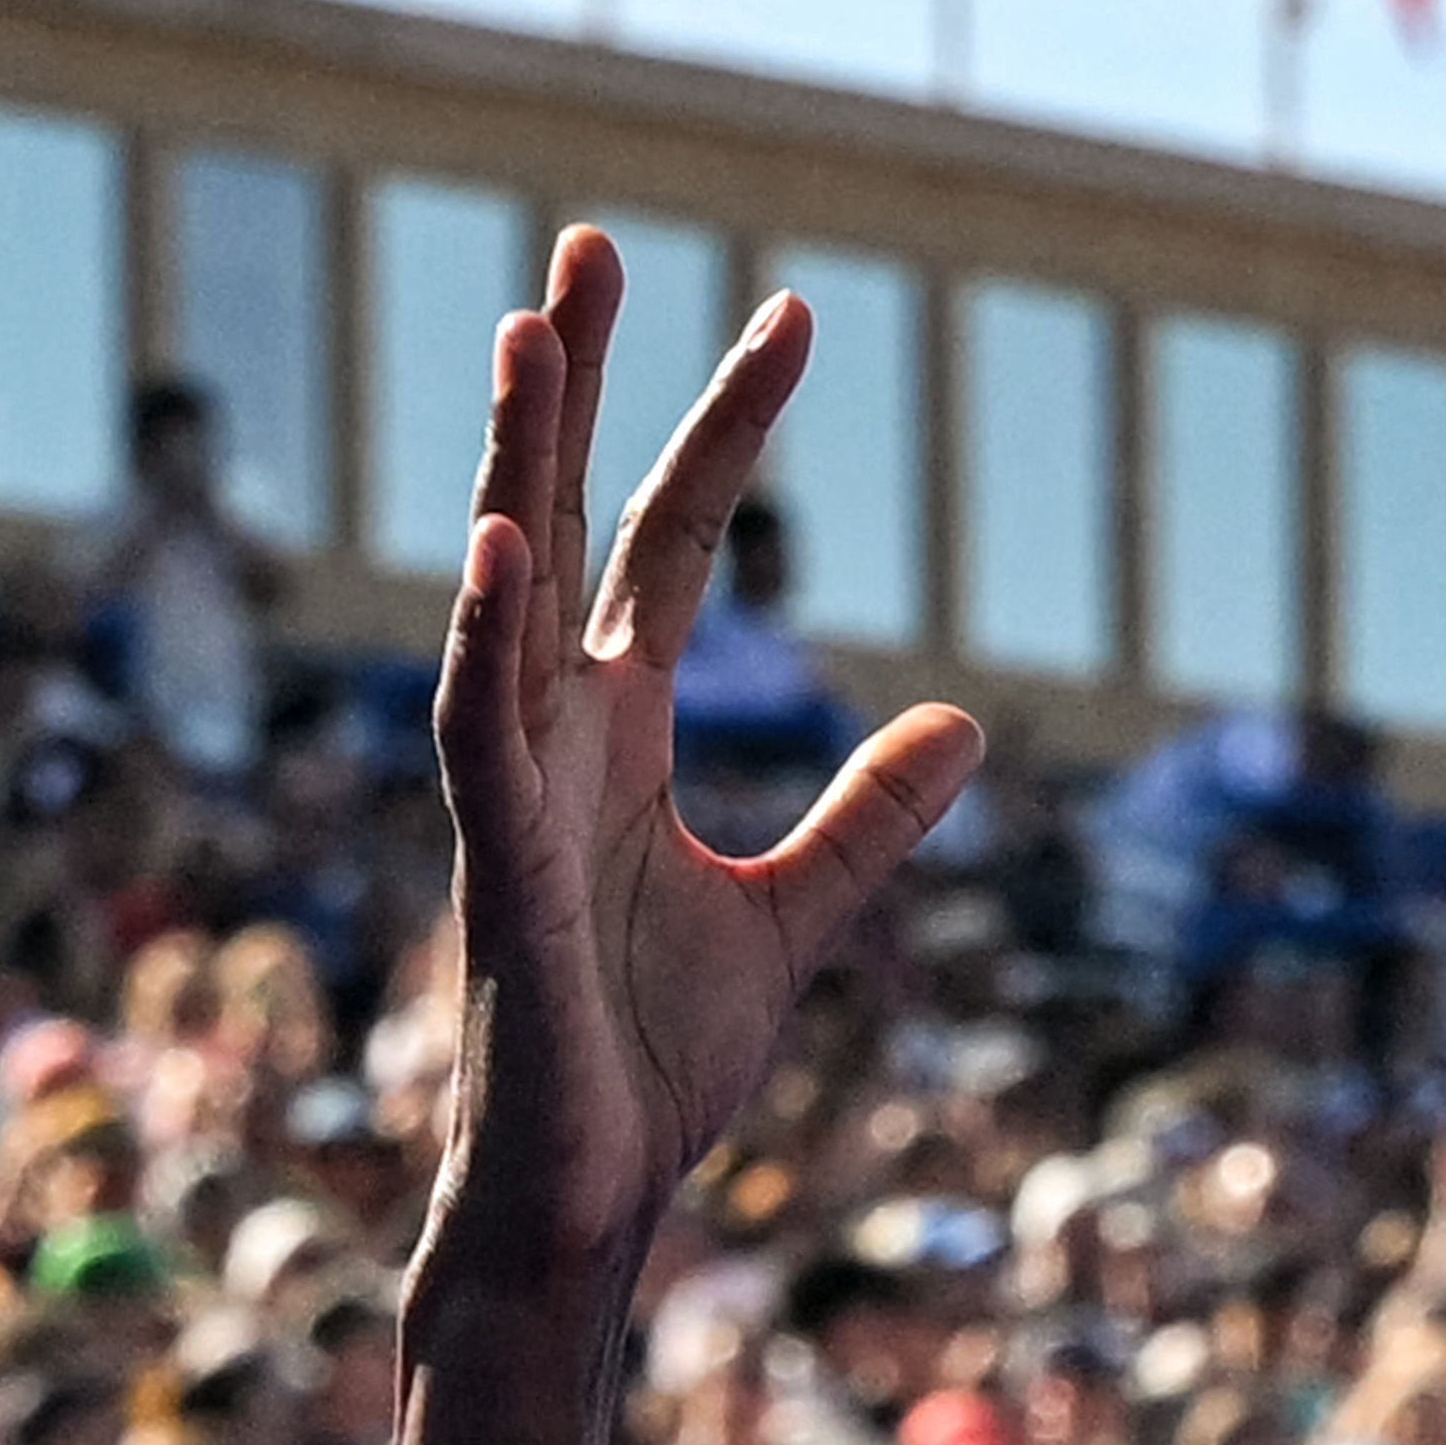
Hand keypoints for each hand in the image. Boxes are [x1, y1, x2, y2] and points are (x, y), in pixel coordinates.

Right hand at [424, 230, 980, 1289]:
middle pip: (564, 520)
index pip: (669, 540)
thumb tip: (962, 719)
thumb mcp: (794, 916)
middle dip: (574, 386)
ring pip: (504, 593)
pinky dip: (488, 638)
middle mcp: (552, 735)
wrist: (589, 1202)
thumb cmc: (653, 1065)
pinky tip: (501, 544)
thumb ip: (868, 818)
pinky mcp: (501, 873)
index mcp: (615, 734)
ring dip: (517, 462)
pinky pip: (483, 732)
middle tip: (590, 242)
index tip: (793, 316)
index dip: (724, 428)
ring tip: (525, 330)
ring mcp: (516, 794)